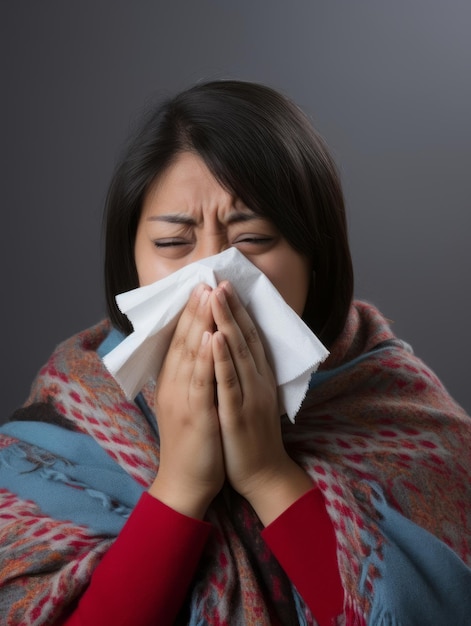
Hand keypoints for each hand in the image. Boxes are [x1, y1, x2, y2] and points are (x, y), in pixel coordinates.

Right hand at [149, 284, 224, 519]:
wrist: (185, 482)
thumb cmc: (192, 442)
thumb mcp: (187, 403)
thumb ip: (189, 378)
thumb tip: (198, 352)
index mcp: (174, 381)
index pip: (181, 340)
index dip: (191, 313)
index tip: (201, 287)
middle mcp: (174, 385)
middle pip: (184, 340)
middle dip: (196, 308)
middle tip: (204, 279)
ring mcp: (183, 399)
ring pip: (190, 354)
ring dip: (199, 322)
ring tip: (207, 295)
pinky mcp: (196, 414)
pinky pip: (200, 381)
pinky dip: (205, 357)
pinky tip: (210, 336)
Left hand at [210, 282, 312, 524]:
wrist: (264, 474)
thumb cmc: (252, 436)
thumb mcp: (252, 398)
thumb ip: (244, 373)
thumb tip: (231, 349)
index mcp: (259, 377)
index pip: (248, 337)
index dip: (237, 311)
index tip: (224, 287)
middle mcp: (258, 381)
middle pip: (244, 337)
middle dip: (231, 308)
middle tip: (219, 280)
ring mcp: (250, 396)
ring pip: (238, 353)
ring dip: (227, 322)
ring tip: (215, 295)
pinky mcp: (238, 413)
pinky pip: (229, 382)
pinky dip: (222, 358)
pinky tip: (215, 337)